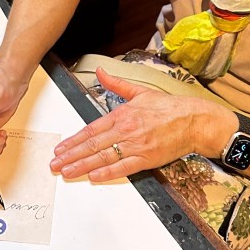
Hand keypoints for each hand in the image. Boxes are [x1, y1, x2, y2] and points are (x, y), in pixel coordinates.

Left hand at [49, 67, 234, 180]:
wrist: (193, 121)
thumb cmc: (169, 108)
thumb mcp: (140, 91)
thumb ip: (116, 84)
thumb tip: (100, 72)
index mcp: (123, 114)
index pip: (91, 129)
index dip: (74, 140)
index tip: (61, 148)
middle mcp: (126, 130)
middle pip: (93, 145)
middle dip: (71, 156)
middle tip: (56, 164)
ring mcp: (136, 146)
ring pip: (104, 157)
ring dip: (83, 166)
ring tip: (67, 172)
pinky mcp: (147, 159)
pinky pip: (123, 167)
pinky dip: (108, 172)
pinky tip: (94, 176)